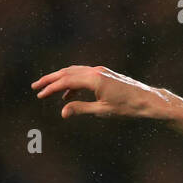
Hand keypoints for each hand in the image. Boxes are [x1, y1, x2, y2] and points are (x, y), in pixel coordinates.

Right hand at [31, 65, 170, 119]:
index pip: (66, 81)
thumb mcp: (103, 111)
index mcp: (93, 79)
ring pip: (74, 72)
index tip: (40, 95)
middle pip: (66, 73)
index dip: (51, 88)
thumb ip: (81, 109)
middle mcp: (95, 71)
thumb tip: (63, 112)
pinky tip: (69, 96)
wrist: (148, 100)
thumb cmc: (128, 108)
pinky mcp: (104, 74)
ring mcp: (100, 70)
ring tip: (48, 89)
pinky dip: (73, 83)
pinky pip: (83, 76)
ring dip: (60, 80)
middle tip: (35, 86)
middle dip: (50, 80)